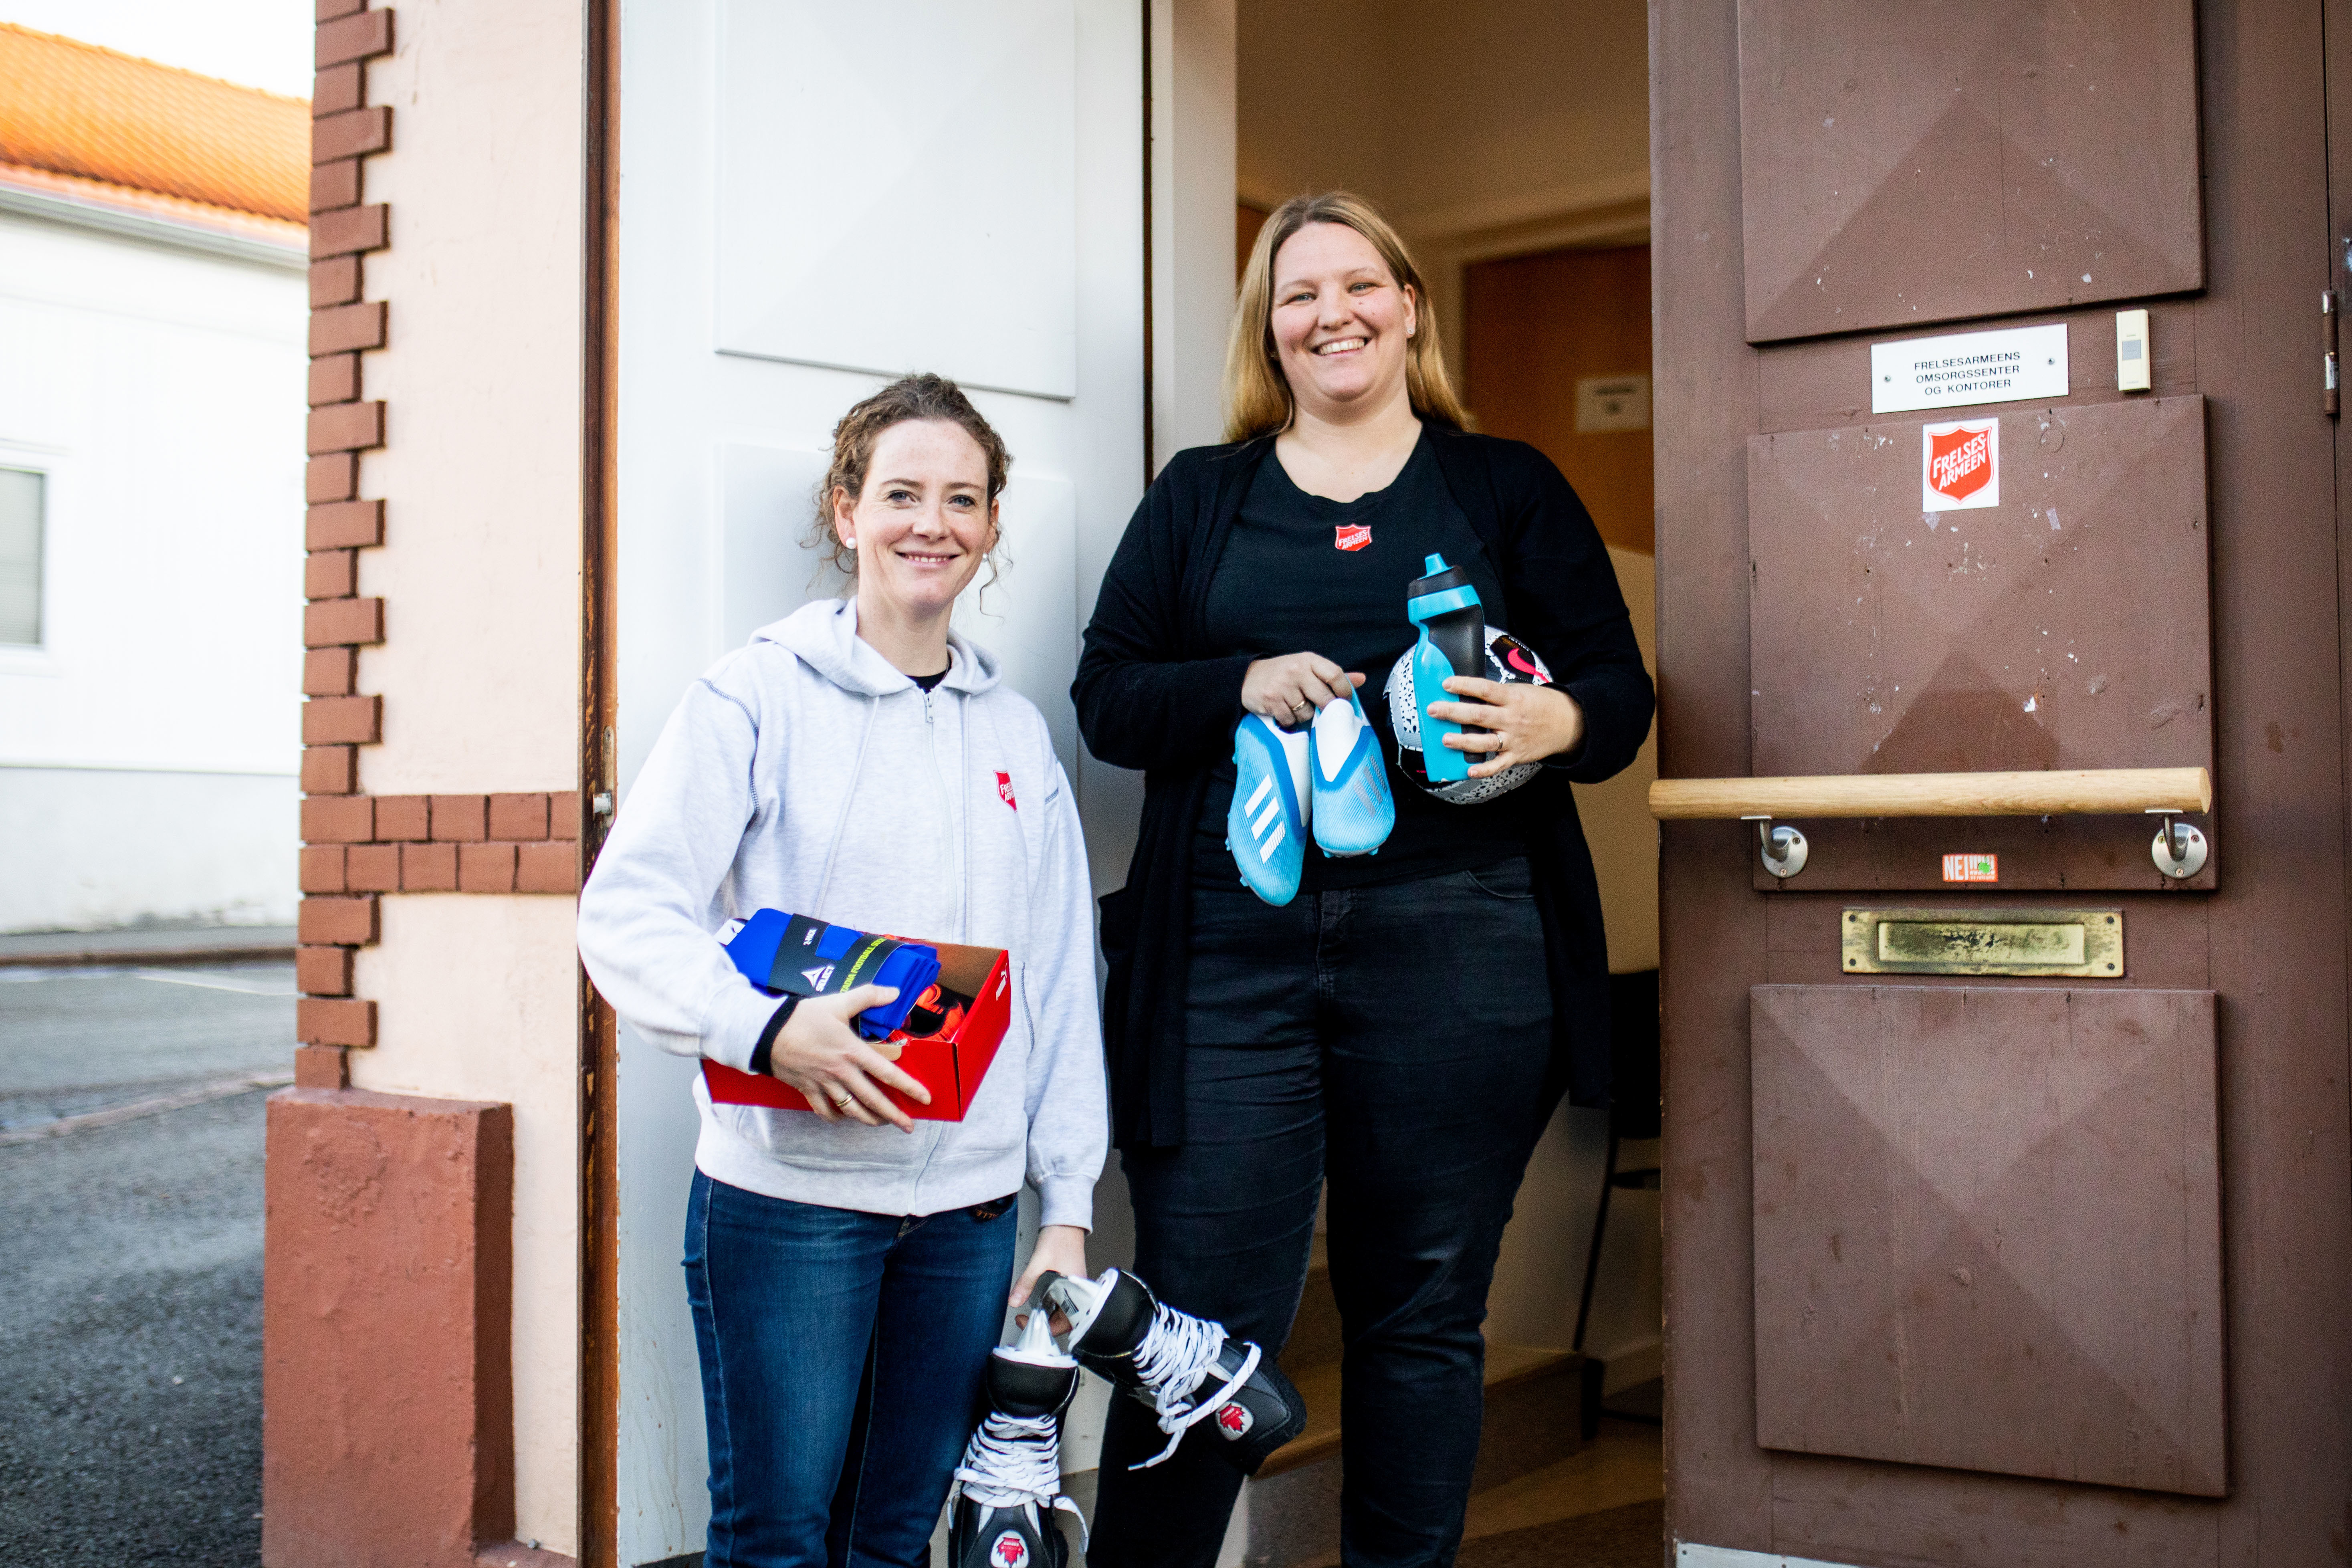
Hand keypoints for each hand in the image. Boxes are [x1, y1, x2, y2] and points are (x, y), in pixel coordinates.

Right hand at [767, 984, 930, 1131]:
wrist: (766, 1032)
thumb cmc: (803, 1017)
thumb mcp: (839, 1002)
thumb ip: (868, 996)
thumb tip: (895, 991)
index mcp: (852, 1051)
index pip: (887, 1073)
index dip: (908, 1087)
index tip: (924, 1098)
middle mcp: (841, 1072)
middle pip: (873, 1099)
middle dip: (893, 1115)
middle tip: (909, 1126)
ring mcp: (824, 1083)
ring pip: (851, 1109)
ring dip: (869, 1119)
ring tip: (882, 1123)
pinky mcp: (807, 1089)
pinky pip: (825, 1110)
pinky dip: (836, 1116)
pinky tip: (844, 1118)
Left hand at [1010, 1223, 1089, 1330]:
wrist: (1064, 1222)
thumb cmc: (1059, 1238)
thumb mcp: (1039, 1261)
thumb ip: (1026, 1283)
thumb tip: (1014, 1301)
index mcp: (1077, 1289)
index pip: (1067, 1322)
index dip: (1047, 1327)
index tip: (1029, 1323)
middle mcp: (1079, 1291)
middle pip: (1066, 1320)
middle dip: (1046, 1325)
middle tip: (1026, 1321)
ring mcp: (1074, 1287)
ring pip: (1063, 1311)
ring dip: (1048, 1315)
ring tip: (1030, 1315)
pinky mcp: (1069, 1282)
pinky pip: (1062, 1301)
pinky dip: (1050, 1305)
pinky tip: (1039, 1303)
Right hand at [1243, 653, 1364, 727]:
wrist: (1247, 677)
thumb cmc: (1284, 674)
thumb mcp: (1307, 668)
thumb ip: (1333, 676)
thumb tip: (1361, 679)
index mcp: (1309, 660)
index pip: (1335, 674)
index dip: (1344, 691)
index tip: (1344, 701)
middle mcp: (1296, 670)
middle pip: (1324, 697)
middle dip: (1326, 709)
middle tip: (1322, 711)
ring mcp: (1283, 685)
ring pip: (1307, 712)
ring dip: (1304, 716)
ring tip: (1295, 707)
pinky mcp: (1271, 700)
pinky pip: (1290, 719)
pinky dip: (1289, 720)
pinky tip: (1284, 712)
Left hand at [1428, 678, 1584, 777]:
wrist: (1566, 723)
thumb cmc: (1538, 704)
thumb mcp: (1519, 691)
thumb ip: (1495, 694)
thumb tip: (1465, 692)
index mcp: (1512, 698)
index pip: (1485, 689)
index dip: (1465, 685)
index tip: (1446, 683)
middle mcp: (1512, 718)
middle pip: (1479, 715)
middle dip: (1454, 712)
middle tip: (1433, 710)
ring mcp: (1514, 739)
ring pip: (1486, 741)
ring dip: (1463, 741)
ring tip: (1445, 740)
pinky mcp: (1516, 755)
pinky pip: (1499, 765)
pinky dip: (1485, 769)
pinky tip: (1470, 771)